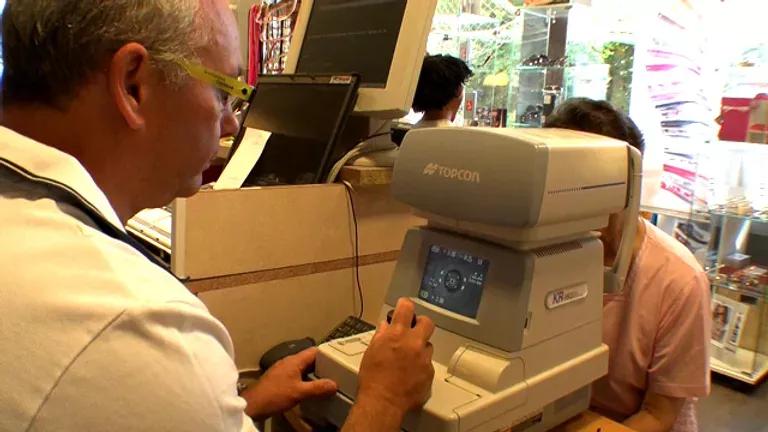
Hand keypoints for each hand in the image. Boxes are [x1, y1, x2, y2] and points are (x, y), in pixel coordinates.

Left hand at [241, 348, 337, 420]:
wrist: (253, 405)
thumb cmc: (275, 395)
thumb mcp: (299, 392)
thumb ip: (318, 388)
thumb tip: (334, 384)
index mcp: (294, 360)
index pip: (314, 351)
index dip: (327, 354)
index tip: (338, 359)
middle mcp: (288, 361)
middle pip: (309, 359)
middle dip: (321, 365)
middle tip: (335, 372)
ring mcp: (282, 370)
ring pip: (302, 367)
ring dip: (313, 373)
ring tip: (325, 380)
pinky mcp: (279, 378)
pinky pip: (296, 374)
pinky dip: (305, 379)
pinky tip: (309, 388)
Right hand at [356, 298, 434, 416]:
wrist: (383, 402)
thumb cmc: (373, 379)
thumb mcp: (371, 351)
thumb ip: (381, 336)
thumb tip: (386, 327)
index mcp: (397, 335)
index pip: (406, 308)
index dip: (405, 305)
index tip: (404, 306)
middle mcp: (413, 343)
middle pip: (427, 322)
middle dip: (420, 324)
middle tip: (413, 331)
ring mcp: (424, 358)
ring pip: (428, 346)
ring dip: (420, 348)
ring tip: (409, 359)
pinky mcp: (429, 372)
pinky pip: (428, 364)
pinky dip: (421, 366)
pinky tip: (411, 374)